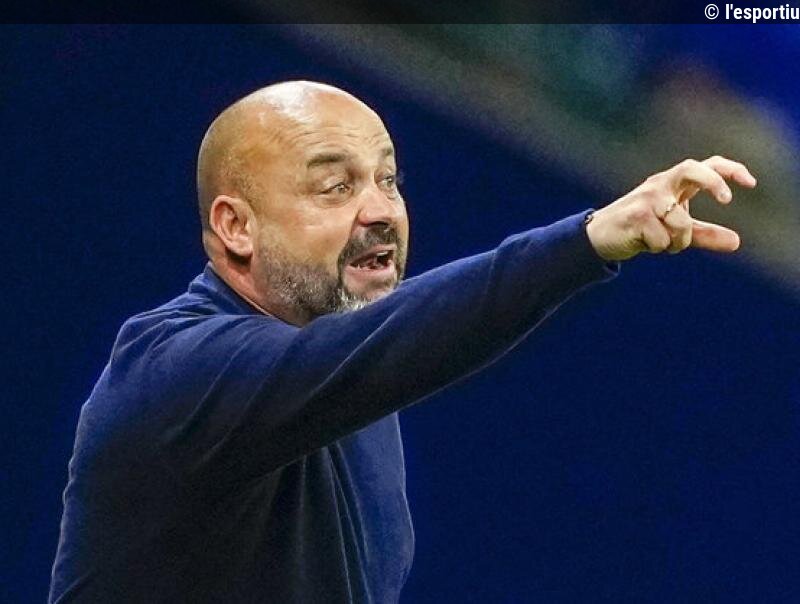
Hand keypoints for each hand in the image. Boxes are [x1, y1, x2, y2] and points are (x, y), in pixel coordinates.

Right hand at [586, 156, 756, 261]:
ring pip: (681, 223)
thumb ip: (705, 234)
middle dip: (713, 182)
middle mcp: (661, 185)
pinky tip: (643, 242)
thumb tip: (737, 242)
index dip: (730, 170)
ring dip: (676, 242)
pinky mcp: (636, 215)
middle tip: (726, 201)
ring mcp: (647, 198)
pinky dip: (659, 247)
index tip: (750, 184)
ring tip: (660, 243)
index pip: (706, 166)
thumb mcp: (676, 231)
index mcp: (674, 183)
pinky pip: (663, 239)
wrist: (599, 237)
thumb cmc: (640, 229)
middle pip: (693, 169)